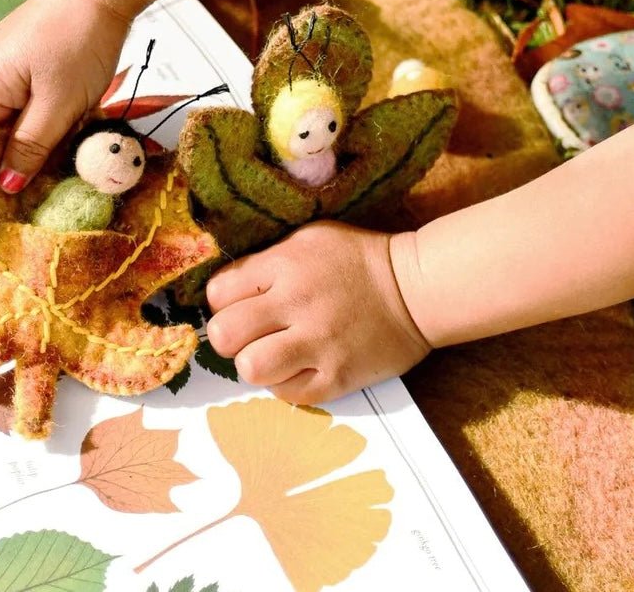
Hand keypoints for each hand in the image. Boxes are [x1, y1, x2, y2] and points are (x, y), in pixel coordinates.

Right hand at [0, 0, 130, 189]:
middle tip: (35, 185)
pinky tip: (60, 125)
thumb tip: (4, 187)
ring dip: (20, 140)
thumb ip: (30, 148)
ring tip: (55, 154)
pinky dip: (30, 118)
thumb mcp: (60, 105)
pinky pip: (12, 100)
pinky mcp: (15, 58)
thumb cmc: (81, 42)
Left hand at [205, 220, 430, 404]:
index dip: (222, 301)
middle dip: (229, 336)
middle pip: (225, 334)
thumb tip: (228, 289)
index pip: (218, 292)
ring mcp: (318, 343)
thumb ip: (267, 262)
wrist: (415, 289)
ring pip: (251, 368)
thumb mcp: (308, 240)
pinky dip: (286, 383)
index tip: (238, 304)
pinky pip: (287, 394)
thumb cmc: (357, 260)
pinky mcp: (337, 377)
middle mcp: (296, 303)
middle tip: (248, 334)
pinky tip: (299, 367)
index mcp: (285, 264)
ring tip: (271, 354)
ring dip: (254, 363)